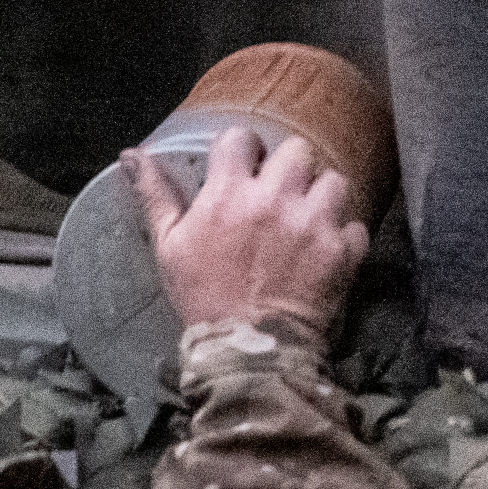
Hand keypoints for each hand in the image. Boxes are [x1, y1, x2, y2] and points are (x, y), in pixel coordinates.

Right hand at [128, 123, 368, 341]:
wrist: (248, 350)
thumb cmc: (203, 297)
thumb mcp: (169, 246)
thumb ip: (155, 195)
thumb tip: (132, 155)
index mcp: (228, 193)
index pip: (240, 137)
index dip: (241, 149)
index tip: (242, 167)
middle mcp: (274, 200)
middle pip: (296, 150)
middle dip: (289, 168)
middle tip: (281, 193)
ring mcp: (312, 223)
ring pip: (334, 180)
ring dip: (322, 196)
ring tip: (309, 218)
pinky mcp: (341, 251)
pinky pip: (355, 225)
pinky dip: (344, 236)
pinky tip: (327, 250)